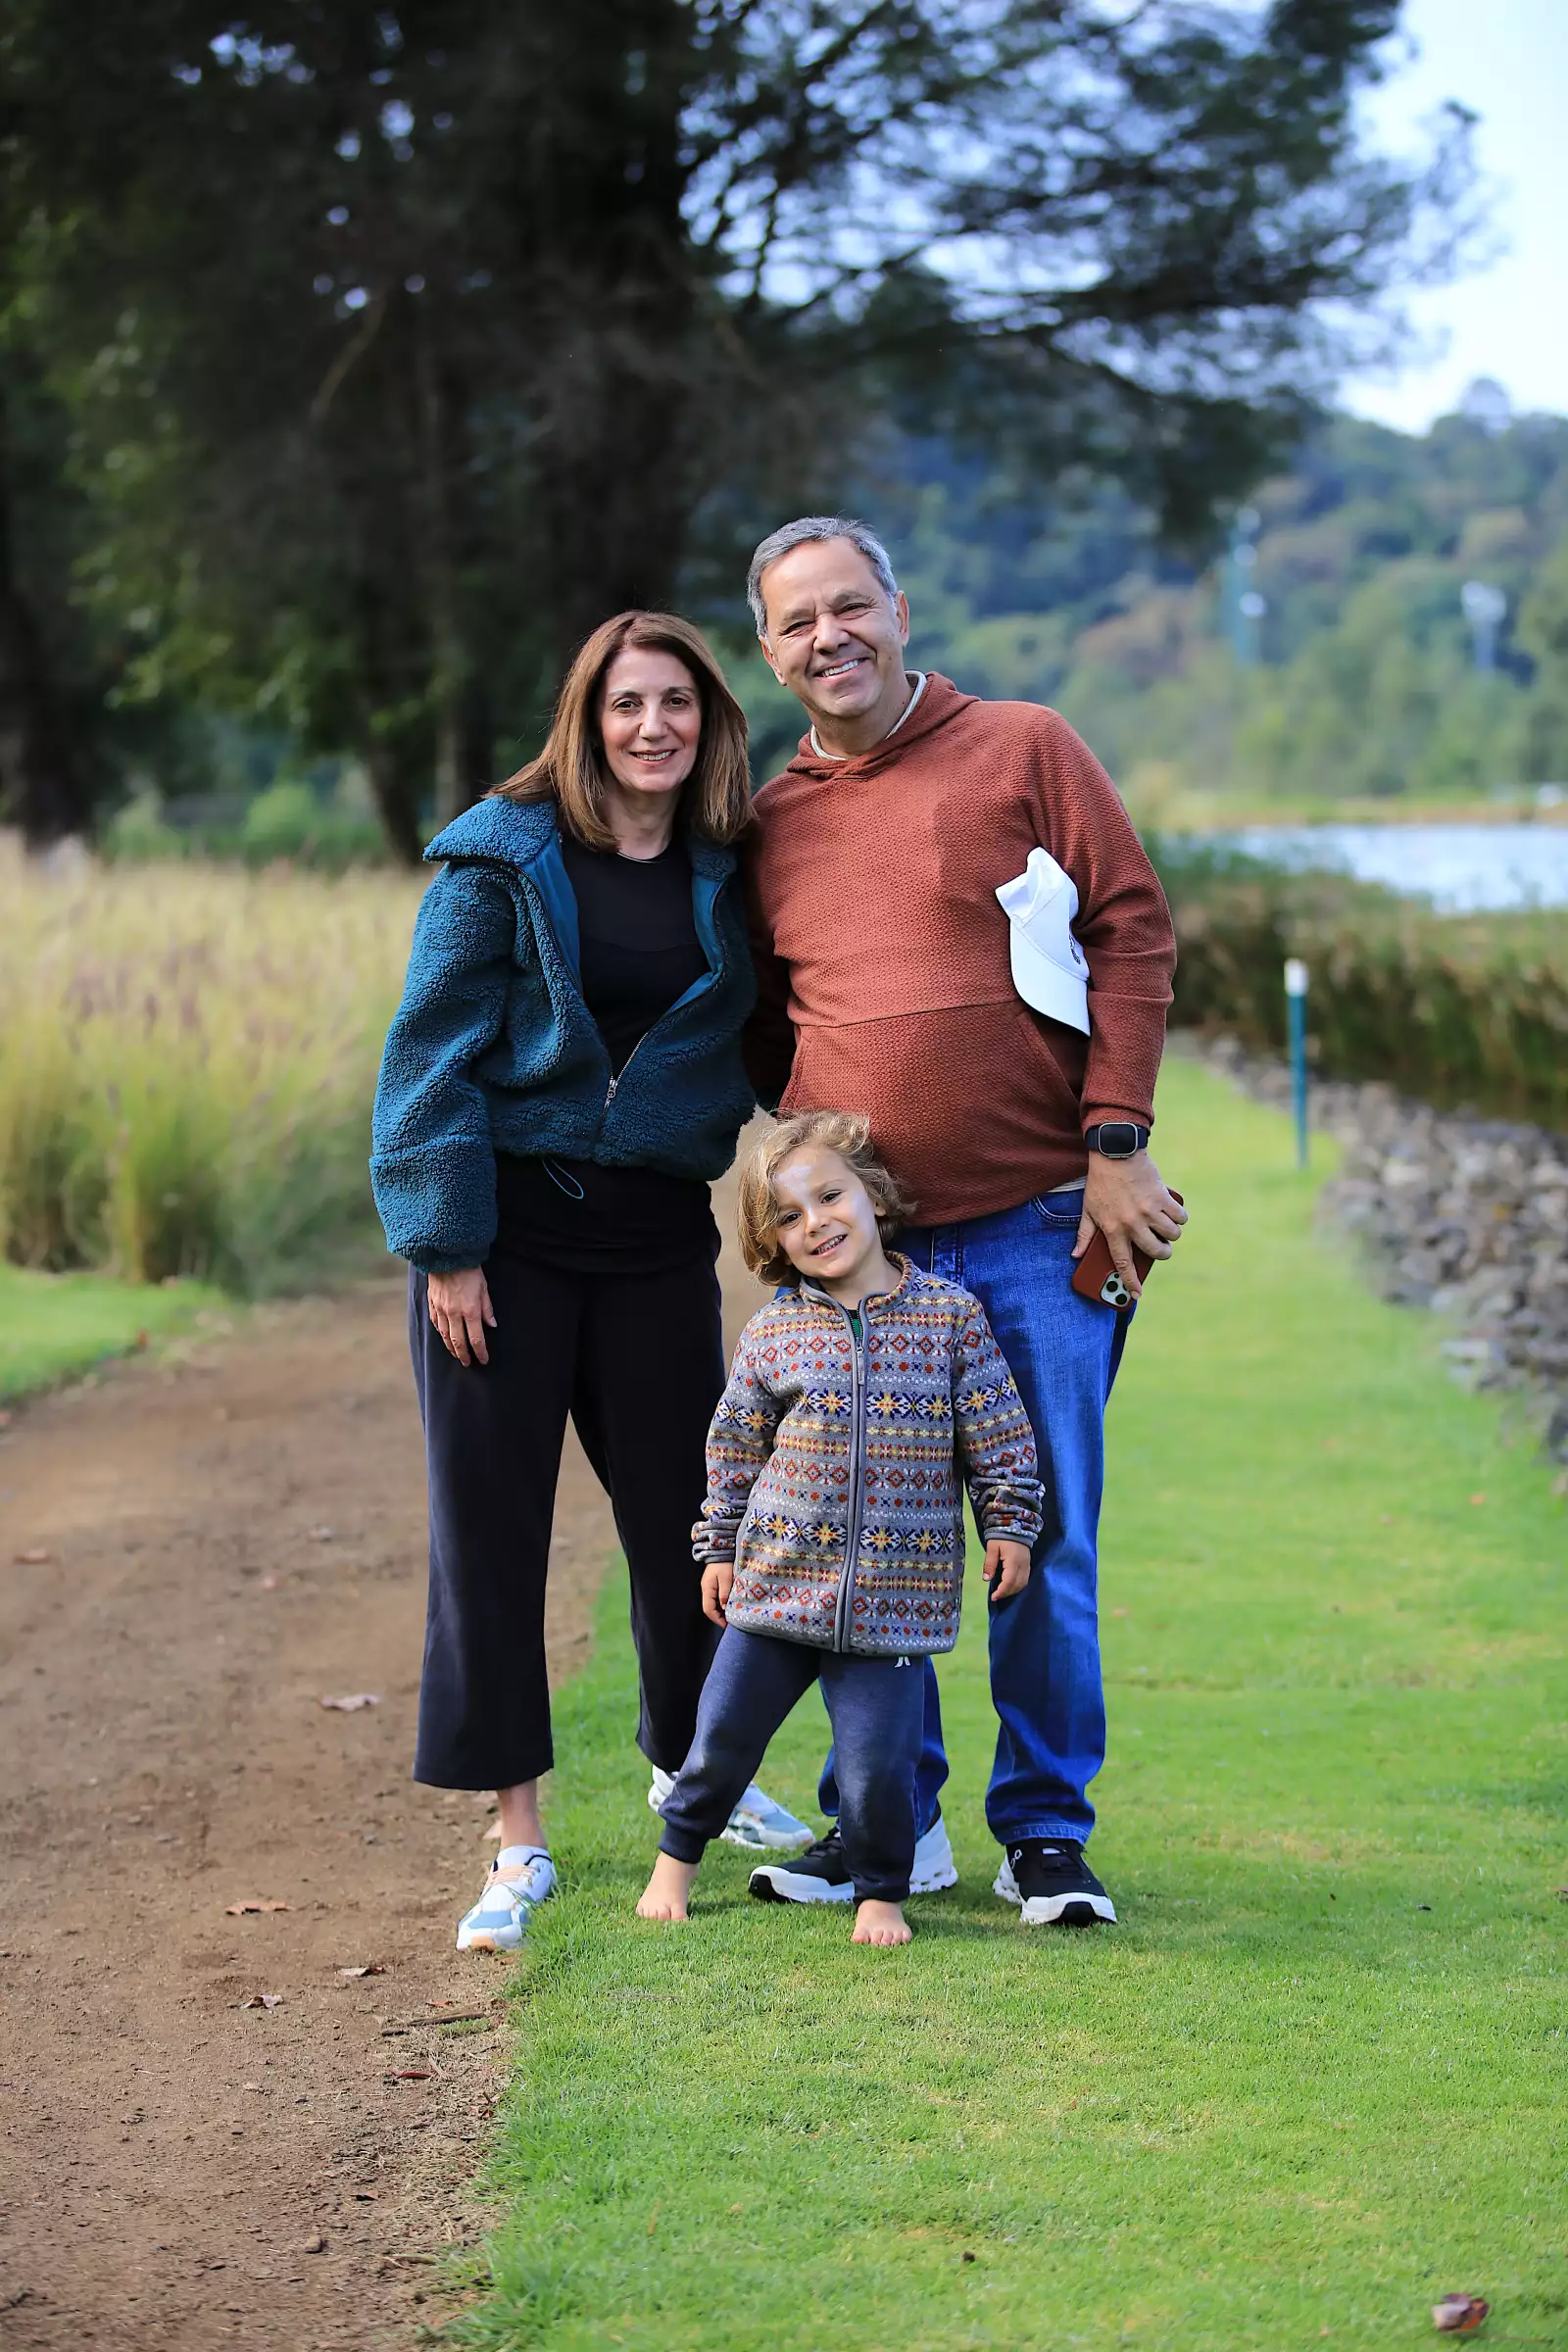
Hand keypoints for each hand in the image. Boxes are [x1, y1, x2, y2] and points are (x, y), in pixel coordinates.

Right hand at [427, 1267, 495, 1366]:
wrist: (447, 1255)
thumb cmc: (469, 1270)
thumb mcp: (484, 1288)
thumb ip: (487, 1308)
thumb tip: (492, 1325)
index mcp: (470, 1310)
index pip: (476, 1339)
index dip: (480, 1352)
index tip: (484, 1360)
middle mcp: (454, 1313)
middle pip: (458, 1342)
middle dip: (464, 1355)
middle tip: (468, 1363)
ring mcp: (441, 1309)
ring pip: (445, 1336)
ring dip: (451, 1348)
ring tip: (457, 1355)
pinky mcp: (432, 1303)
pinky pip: (435, 1323)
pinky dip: (440, 1333)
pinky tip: (444, 1337)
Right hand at [700, 1559, 734, 1625]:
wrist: (722, 1550)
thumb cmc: (724, 1562)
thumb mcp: (727, 1578)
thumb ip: (725, 1593)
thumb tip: (723, 1607)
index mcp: (707, 1589)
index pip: (708, 1610)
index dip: (717, 1619)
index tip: (726, 1625)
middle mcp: (706, 1589)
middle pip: (709, 1608)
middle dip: (719, 1617)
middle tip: (730, 1622)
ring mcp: (709, 1587)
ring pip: (712, 1604)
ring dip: (720, 1611)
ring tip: (731, 1616)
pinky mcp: (713, 1585)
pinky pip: (716, 1598)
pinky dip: (721, 1604)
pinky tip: (729, 1606)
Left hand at [983, 1538, 1031, 1602]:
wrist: (1015, 1525)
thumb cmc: (1001, 1535)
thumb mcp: (992, 1547)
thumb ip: (989, 1563)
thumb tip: (986, 1578)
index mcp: (1014, 1561)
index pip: (1009, 1581)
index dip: (1002, 1591)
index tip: (993, 1597)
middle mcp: (1023, 1565)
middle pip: (1017, 1585)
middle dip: (1007, 1593)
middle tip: (996, 1595)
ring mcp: (1027, 1565)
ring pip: (1023, 1584)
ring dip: (1013, 1590)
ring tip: (1002, 1592)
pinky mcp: (1028, 1564)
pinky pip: (1025, 1579)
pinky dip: (1018, 1585)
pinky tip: (1010, 1586)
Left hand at [1075, 1150, 1186, 1300]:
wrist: (1115, 1153)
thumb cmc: (1100, 1182)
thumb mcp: (1088, 1209)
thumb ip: (1084, 1234)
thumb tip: (1076, 1255)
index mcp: (1112, 1229)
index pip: (1123, 1262)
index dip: (1131, 1282)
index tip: (1136, 1295)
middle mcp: (1132, 1223)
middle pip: (1156, 1252)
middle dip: (1162, 1254)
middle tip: (1160, 1247)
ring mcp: (1149, 1211)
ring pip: (1172, 1235)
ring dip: (1171, 1235)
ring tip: (1165, 1227)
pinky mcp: (1162, 1197)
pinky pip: (1180, 1216)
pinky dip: (1180, 1217)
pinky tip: (1173, 1212)